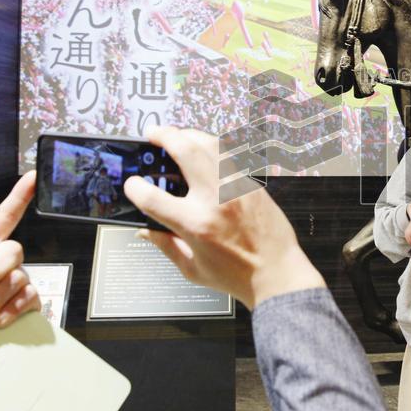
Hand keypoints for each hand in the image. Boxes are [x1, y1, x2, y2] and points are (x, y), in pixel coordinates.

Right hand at [124, 126, 324, 308]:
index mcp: (195, 225)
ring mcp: (236, 187)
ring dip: (190, 134)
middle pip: (185, 151)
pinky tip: (204, 148)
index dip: (134, 188)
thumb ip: (165, 245)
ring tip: (177, 136)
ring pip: (210, 144)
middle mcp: (216, 200)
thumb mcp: (191, 268)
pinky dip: (213, 146)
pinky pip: (229, 154)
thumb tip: (144, 231)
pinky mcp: (252, 184)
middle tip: (152, 134)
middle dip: (163, 136)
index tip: (132, 185)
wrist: (278, 273)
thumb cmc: (238, 275)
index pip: (152, 197)